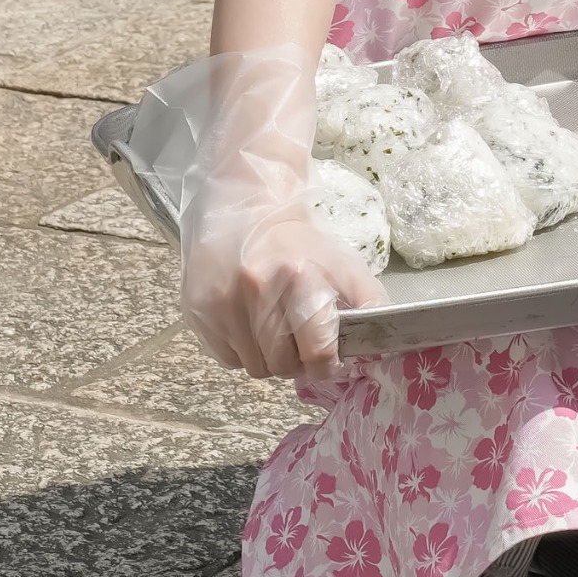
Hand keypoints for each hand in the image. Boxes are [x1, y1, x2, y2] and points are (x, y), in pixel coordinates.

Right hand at [189, 201, 387, 379]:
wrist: (245, 209)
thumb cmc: (300, 243)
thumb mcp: (344, 264)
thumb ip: (370, 303)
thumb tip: (379, 351)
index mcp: (300, 278)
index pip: (317, 351)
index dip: (327, 364)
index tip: (329, 360)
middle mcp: (256, 291)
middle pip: (282, 365)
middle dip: (296, 361)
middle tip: (300, 343)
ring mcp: (221, 304)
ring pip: (254, 367)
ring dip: (268, 358)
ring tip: (274, 330)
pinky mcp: (197, 311)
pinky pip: (226, 359)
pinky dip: (242, 351)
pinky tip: (249, 324)